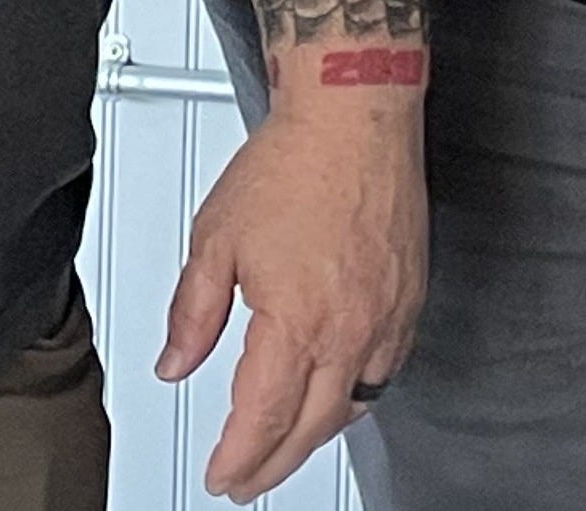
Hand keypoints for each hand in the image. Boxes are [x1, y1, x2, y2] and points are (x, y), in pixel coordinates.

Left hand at [157, 93, 426, 500]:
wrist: (353, 112)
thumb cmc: (294, 160)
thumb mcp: (216, 236)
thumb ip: (193, 311)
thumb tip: (175, 362)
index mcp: (296, 320)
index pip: (262, 418)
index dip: (237, 457)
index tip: (220, 474)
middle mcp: (349, 329)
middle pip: (309, 428)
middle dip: (273, 464)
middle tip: (246, 478)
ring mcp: (386, 317)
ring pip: (352, 407)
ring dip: (315, 435)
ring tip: (286, 444)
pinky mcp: (409, 298)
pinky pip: (387, 372)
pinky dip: (357, 396)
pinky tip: (340, 392)